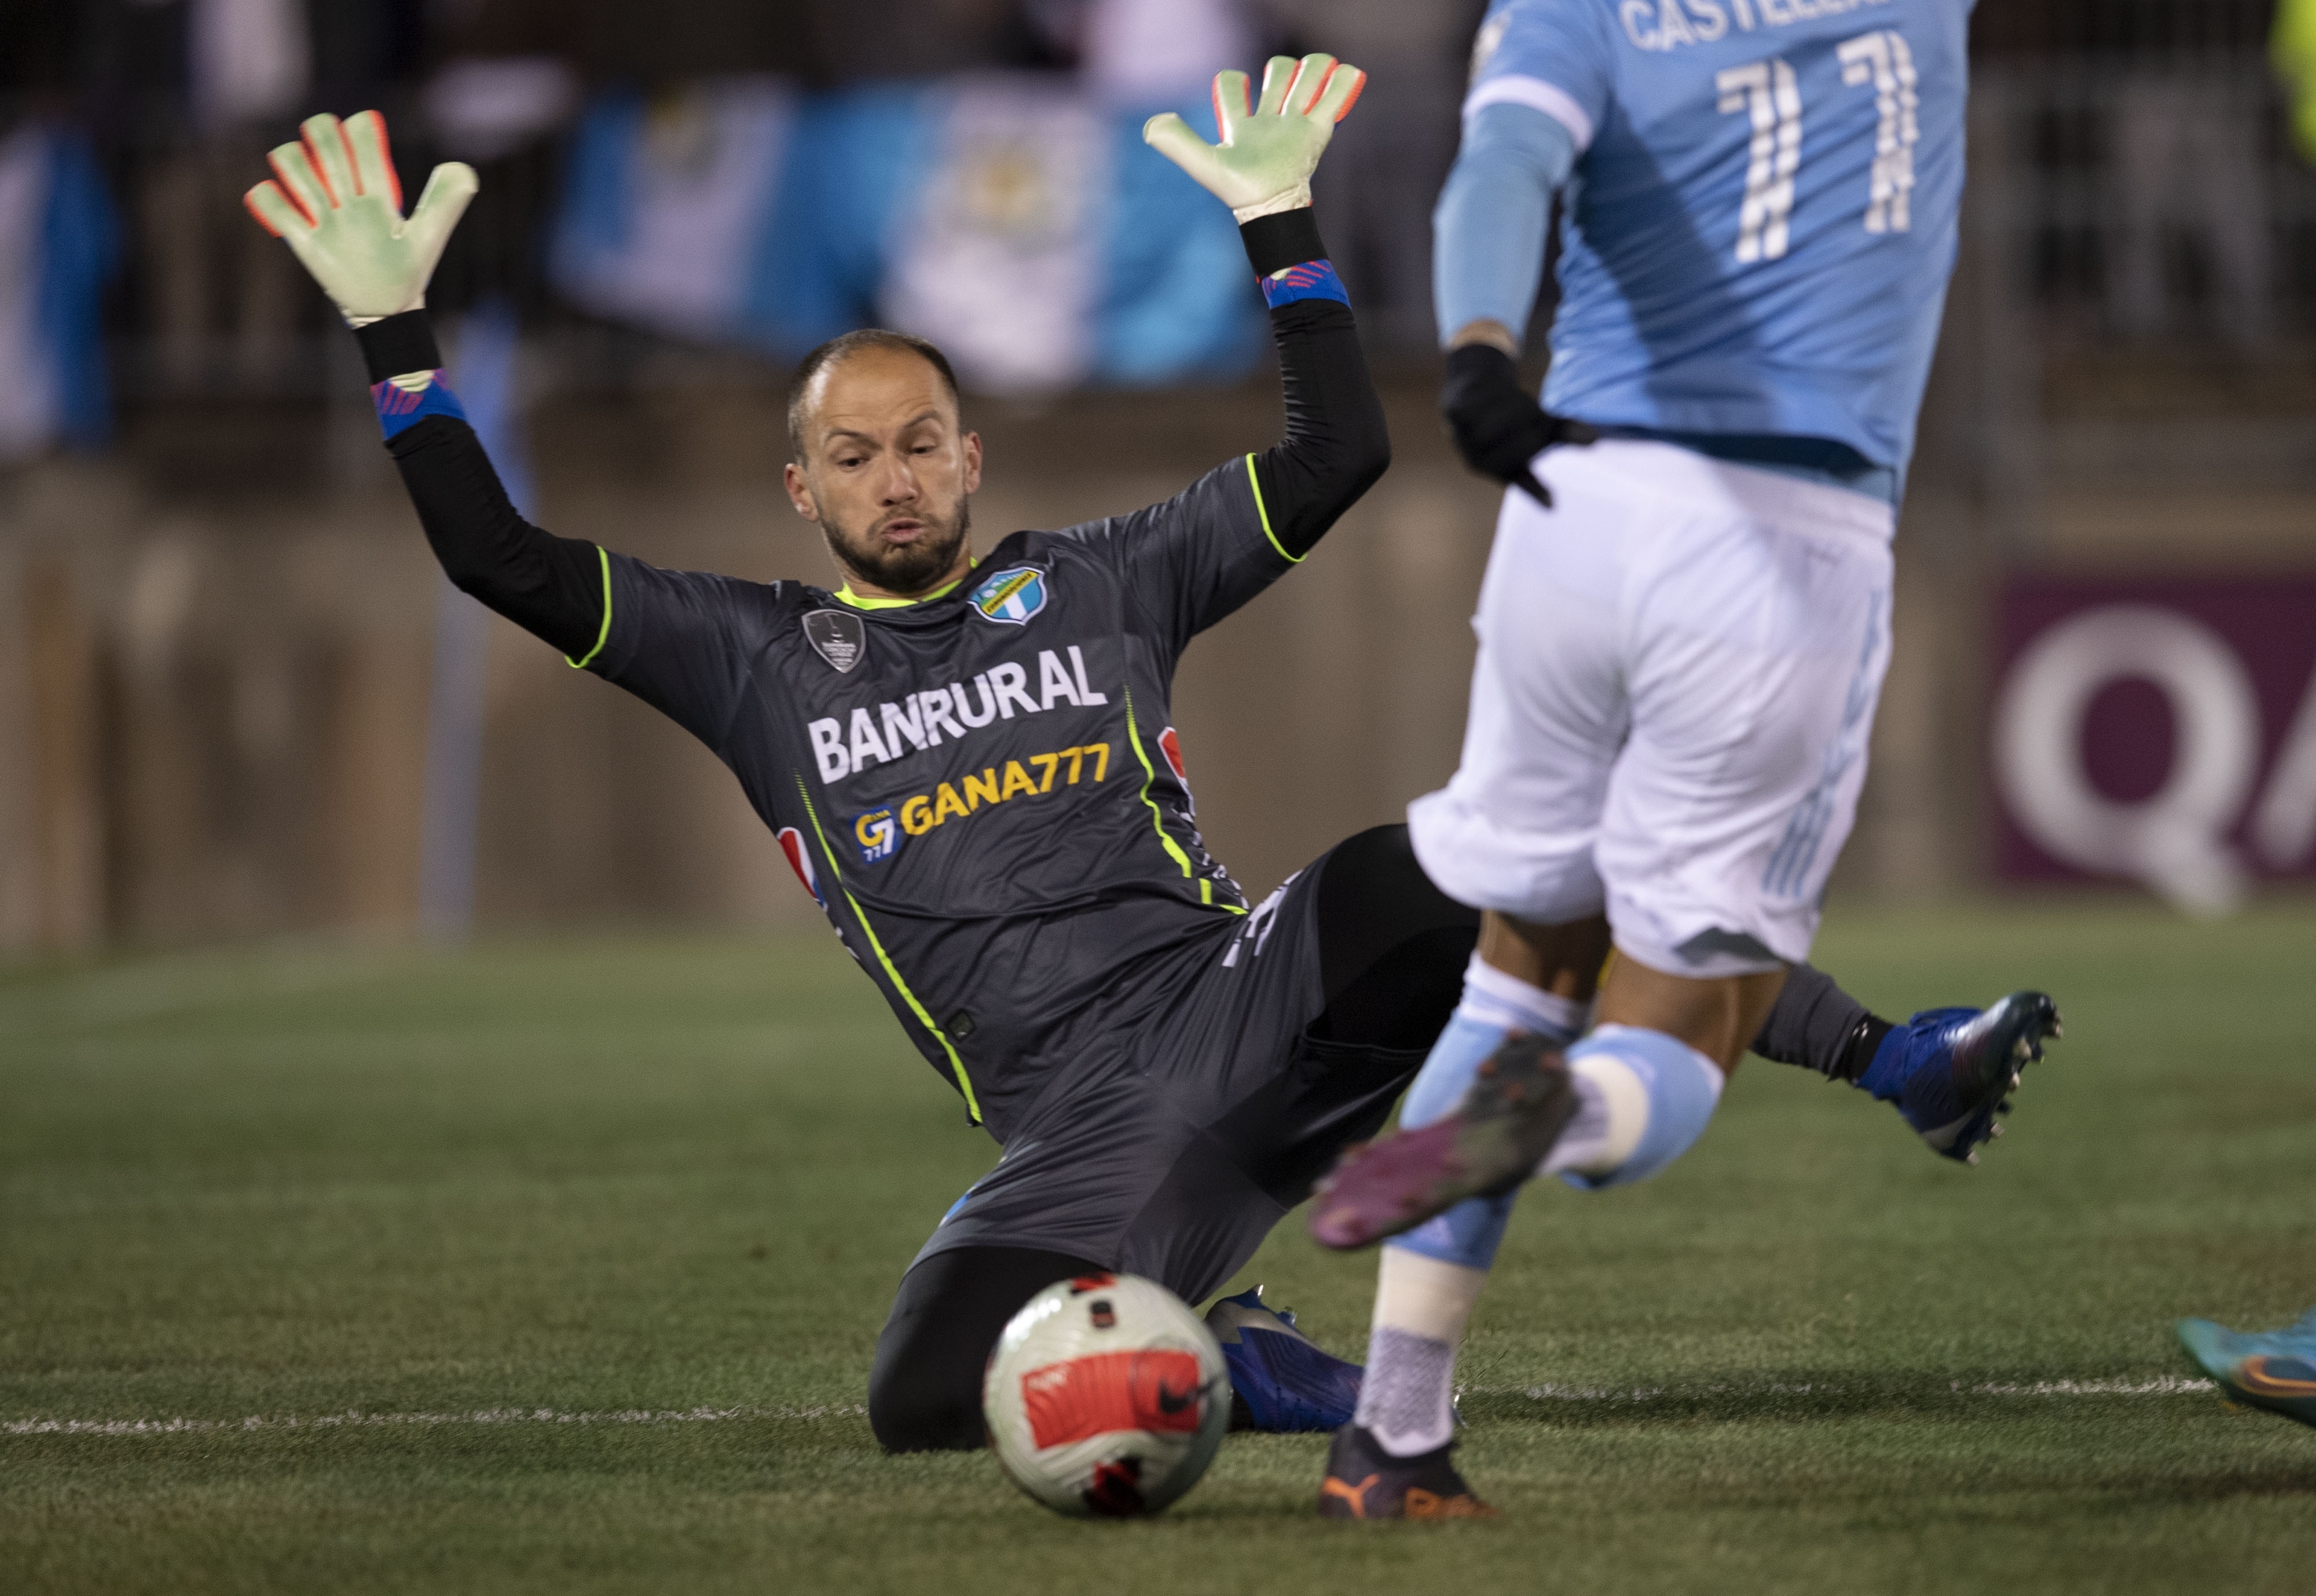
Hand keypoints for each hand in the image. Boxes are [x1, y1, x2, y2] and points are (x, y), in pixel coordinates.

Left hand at [244, 111, 476, 325]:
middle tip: (323, 129)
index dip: (361, 126)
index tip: (361, 123)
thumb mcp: (431, 238)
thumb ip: (446, 201)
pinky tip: (271, 190)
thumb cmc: (407, 271)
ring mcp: (326, 229)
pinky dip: (266, 196)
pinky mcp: (305, 246)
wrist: (384, 315)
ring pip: (296, 173)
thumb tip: (461, 167)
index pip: (367, 149)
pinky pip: (277, 211)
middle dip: (322, 129)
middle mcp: (352, 212)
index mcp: (382, 207)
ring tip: (296, 156)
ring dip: (291, 157)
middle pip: (329, 151)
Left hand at [1143, 54, 1366, 221]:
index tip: (1236, 86)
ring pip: (1307, 79)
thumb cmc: (1239, 190)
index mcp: (1241, 126)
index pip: (1233, 88)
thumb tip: (1152, 124)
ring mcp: (1295, 124)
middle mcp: (1269, 121)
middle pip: (1278, 76)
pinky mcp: (1317, 130)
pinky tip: (1345, 75)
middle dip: (1282, 68)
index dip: (1231, 82)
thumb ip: (1176, 142)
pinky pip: (1334, 98)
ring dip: (1313, 68)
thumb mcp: (1202, 163)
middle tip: (1281, 79)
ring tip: (1317, 70)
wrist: (1273, 206)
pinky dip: (1343, 83)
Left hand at [1439, 344, 1597, 507]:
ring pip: (1507, 420)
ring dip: (1521, 406)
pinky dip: (1504, 393)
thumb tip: (1594, 438)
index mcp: (1502, 470)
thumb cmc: (1508, 417)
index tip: (1552, 504)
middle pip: (1525, 443)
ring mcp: (1464, 439)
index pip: (1525, 481)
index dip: (1538, 492)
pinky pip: (1490, 403)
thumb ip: (1563, 432)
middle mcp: (1480, 461)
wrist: (1469, 390)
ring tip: (1520, 402)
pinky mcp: (1456, 414)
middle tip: (1537, 415)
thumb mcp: (1537, 426)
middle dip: (1538, 425)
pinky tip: (1500, 391)